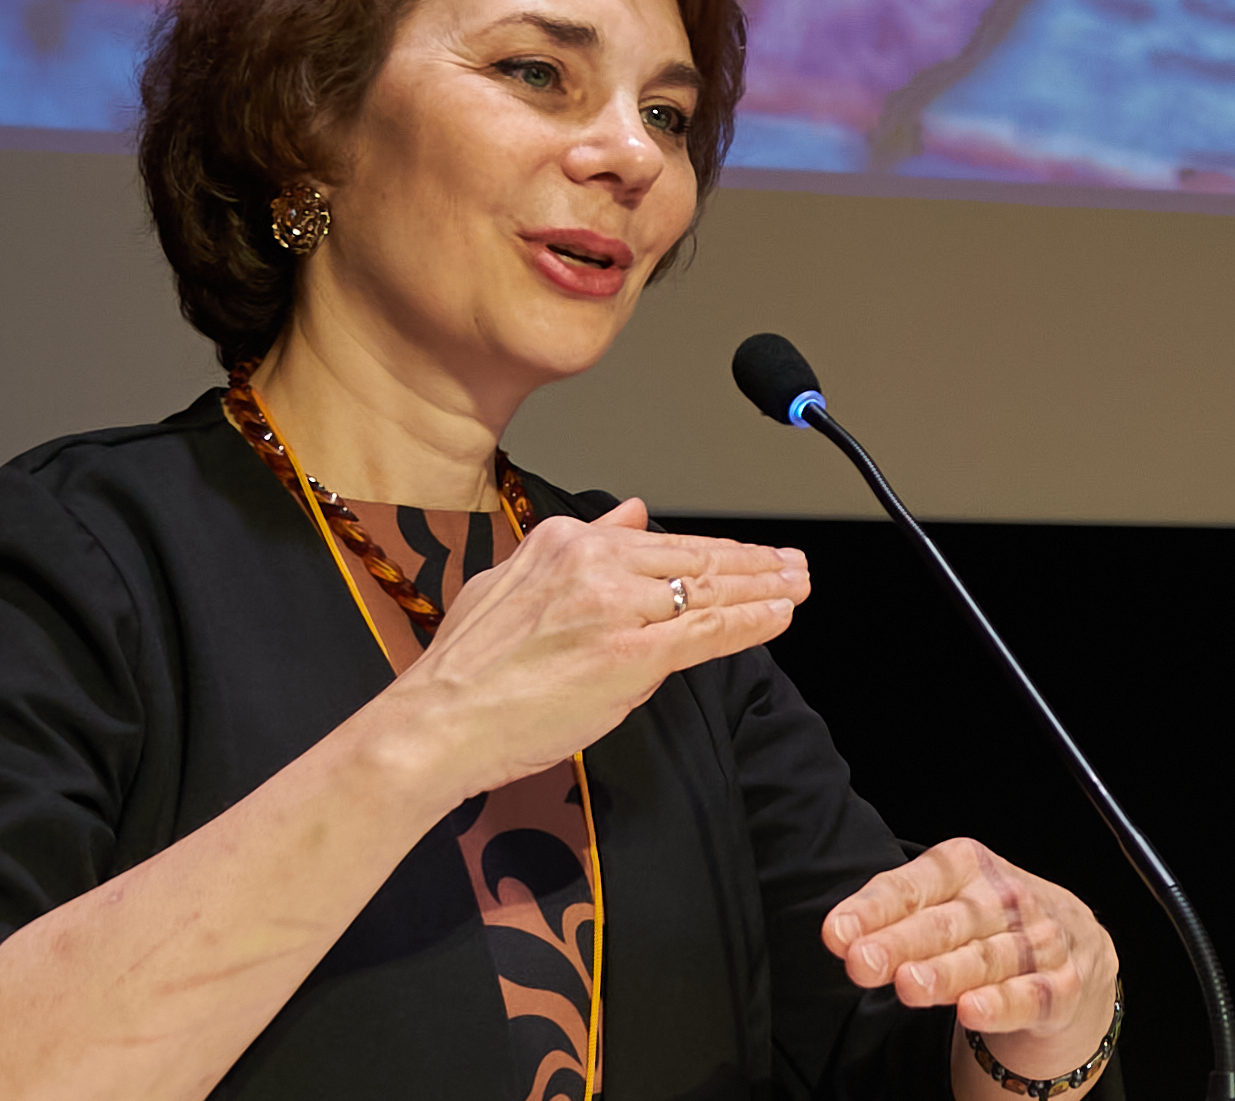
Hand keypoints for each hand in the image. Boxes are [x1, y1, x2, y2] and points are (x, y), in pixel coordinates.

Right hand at [377, 498, 805, 802]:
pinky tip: (778, 614)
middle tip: (794, 564)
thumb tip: (631, 513)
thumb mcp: (511, 580)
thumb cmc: (464, 667)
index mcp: (565, 542)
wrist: (436, 721)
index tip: (747, 553)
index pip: (661, 541)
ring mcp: (615, 609)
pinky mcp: (630, 657)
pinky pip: (705, 632)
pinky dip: (750, 621)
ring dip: (763, 587)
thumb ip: (580, 544)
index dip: (714, 550)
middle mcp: (595, 565)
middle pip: (694, 558)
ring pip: (707, 590)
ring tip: (798, 584)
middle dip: (753, 562)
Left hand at [824, 838, 1119, 1074]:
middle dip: (902, 942)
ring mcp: (1036, 941)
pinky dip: (1002, 1004)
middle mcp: (1003, 899)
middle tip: (863, 961)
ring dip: (946, 973)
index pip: (915, 884)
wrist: (1077, 943)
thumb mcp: (945, 900)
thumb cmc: (990, 919)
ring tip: (908, 985)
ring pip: (985, 960)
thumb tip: (838, 932)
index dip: (875, 908)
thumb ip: (893, 915)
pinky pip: (1029, 995)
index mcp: (967, 867)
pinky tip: (972, 1011)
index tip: (836, 933)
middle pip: (946, 924)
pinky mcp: (1060, 985)